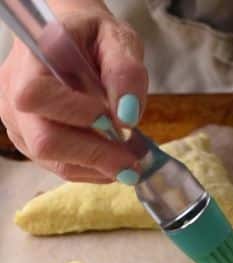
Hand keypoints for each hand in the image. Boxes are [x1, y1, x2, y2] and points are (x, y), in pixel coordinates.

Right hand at [0, 2, 147, 183]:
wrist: (71, 40)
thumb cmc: (93, 37)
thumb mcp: (118, 41)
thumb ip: (125, 72)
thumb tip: (127, 116)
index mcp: (32, 60)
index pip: (38, 96)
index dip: (77, 115)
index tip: (116, 121)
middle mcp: (13, 93)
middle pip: (44, 141)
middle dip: (95, 156)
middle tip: (133, 163)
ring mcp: (19, 122)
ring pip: (54, 162)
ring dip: (98, 168)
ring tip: (130, 162)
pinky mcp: (31, 142)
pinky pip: (61, 166)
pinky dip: (92, 170)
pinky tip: (114, 161)